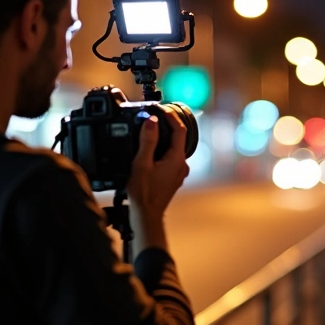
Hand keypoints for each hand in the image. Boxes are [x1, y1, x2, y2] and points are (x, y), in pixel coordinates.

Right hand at [127, 107, 188, 221]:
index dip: (171, 116)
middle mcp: (182, 165)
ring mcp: (179, 172)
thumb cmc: (144, 193)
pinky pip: (171, 158)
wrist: (146, 215)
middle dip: (167, 126)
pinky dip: (163, 151)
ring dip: (164, 139)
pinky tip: (151, 151)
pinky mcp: (173, 178)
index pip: (180, 130)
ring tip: (150, 131)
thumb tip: (152, 121)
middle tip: (154, 116)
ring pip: (174, 149)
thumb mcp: (142, 163)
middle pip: (178, 138)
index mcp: (177, 159)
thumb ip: (147, 141)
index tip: (161, 109)